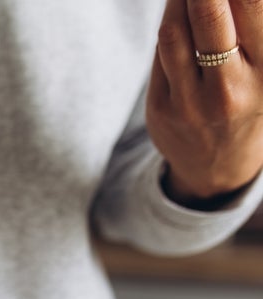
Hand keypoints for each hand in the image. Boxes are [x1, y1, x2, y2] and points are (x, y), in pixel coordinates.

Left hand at [148, 0, 262, 207]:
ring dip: (177, 1)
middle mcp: (230, 89)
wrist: (217, 168)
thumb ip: (251, 31)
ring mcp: (191, 102)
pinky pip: (160, 54)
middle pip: (207, 16)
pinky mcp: (161, 108)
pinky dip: (170, 27)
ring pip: (173, 32)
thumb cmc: (249, 103)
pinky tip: (178, 16)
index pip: (252, 7)